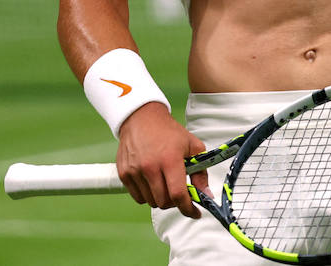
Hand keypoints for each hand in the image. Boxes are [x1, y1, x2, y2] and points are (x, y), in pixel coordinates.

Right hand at [115, 102, 208, 218]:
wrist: (141, 118)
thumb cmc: (169, 132)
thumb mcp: (192, 146)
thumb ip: (201, 172)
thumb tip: (206, 195)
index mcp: (169, 159)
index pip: (178, 194)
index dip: (188, 208)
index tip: (195, 213)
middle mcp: (150, 167)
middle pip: (164, 201)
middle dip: (175, 202)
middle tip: (179, 193)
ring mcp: (135, 171)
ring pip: (150, 202)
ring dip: (161, 199)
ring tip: (165, 184)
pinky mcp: (124, 173)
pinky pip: (138, 197)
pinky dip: (147, 195)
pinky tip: (153, 182)